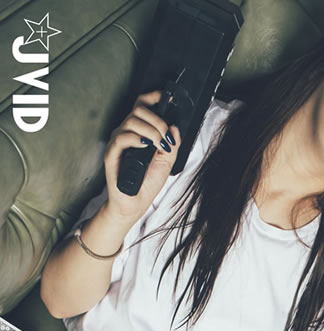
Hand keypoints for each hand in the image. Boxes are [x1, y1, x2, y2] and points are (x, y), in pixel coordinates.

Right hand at [103, 90, 180, 222]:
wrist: (135, 204)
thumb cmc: (147, 184)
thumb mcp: (167, 161)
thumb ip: (173, 144)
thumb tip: (175, 127)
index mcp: (139, 132)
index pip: (142, 106)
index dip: (152, 97)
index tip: (166, 98)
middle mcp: (127, 134)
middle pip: (138, 111)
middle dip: (157, 121)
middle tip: (166, 138)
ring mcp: (118, 143)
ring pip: (131, 122)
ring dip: (150, 131)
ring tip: (159, 146)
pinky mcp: (112, 154)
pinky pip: (121, 138)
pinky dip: (136, 139)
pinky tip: (145, 146)